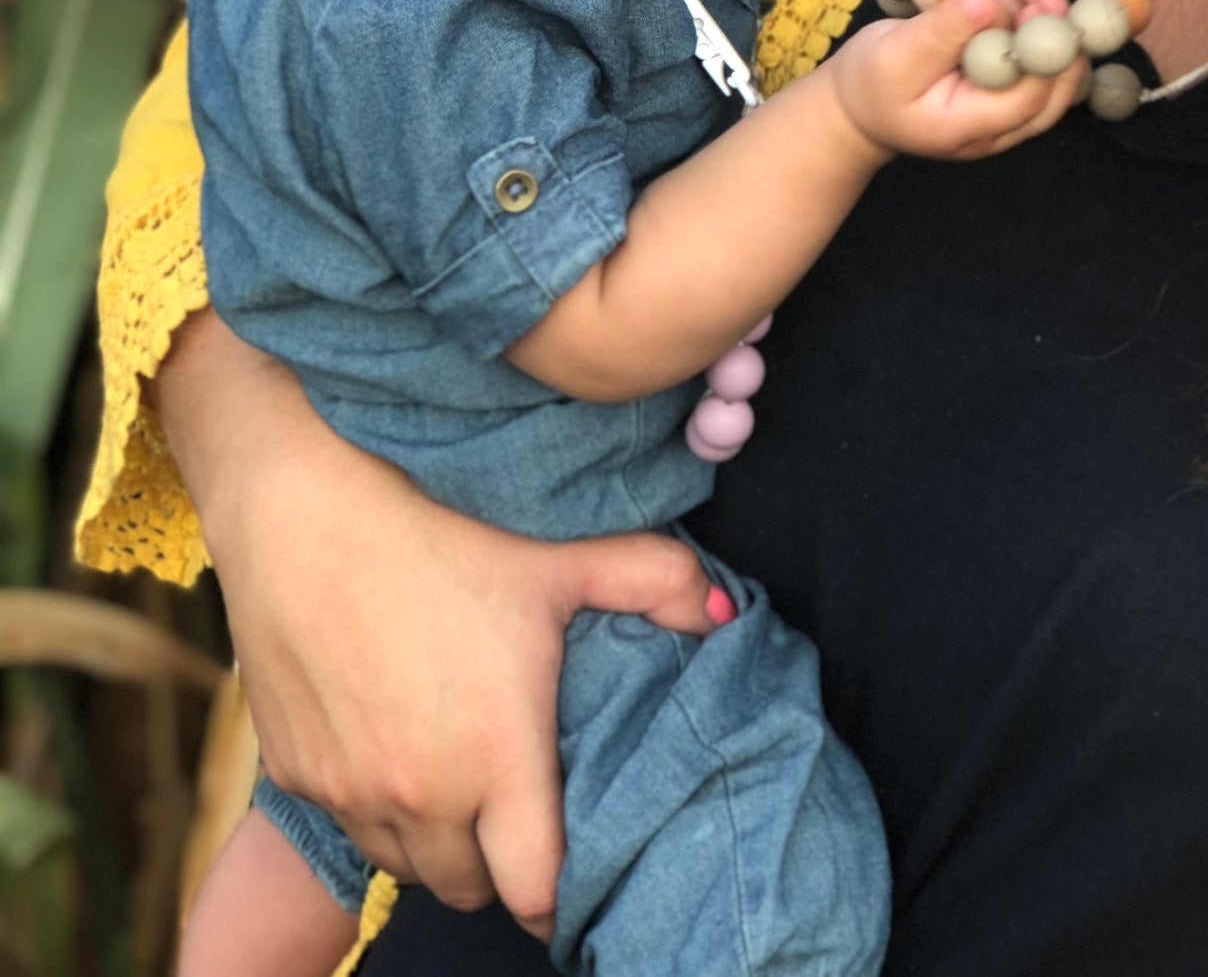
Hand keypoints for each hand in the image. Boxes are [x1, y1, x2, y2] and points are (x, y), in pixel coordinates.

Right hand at [160, 312, 716, 935]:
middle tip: (521, 805)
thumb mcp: (557, 553)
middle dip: (502, 861)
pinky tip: (397, 739)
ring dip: (439, 839)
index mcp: (496, 758)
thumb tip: (722, 611)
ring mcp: (350, 793)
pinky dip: (378, 806)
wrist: (301, 504)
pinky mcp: (295, 776)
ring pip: (407, 865)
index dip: (562, 887)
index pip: (536, 892)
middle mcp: (420, 796)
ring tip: (463, 772)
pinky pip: (351, 824)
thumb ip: (651, 581)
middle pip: (472, 888)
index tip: (573, 855)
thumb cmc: (441, 525)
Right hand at [828, 0, 1088, 158]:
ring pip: (1053, 63)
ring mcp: (1009, 106)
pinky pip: (1039, 52)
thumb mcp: (896, 53)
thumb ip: (942, 31)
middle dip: (1054, 23)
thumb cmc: (871, 81)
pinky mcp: (1009, 82)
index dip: (1041, 51)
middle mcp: (1001, 125)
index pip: (1029, 99)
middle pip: (1055, 83)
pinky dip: (1035, 16)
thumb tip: (985, 0)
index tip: (1035, 1)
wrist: (861, 103)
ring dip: (1046, 13)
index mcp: (970, 127)